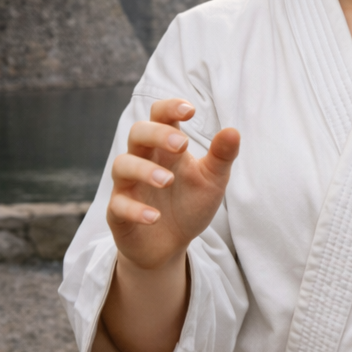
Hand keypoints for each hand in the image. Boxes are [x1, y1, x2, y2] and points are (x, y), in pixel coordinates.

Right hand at [107, 98, 239, 270]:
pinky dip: (135, 210)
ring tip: (168, 181)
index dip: (170, 107)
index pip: (160, 116)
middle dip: (157, 134)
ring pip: (122, 165)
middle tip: (181, 145)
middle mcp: (143, 160)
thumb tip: (233, 131)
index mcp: (165, 148)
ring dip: (145, 170)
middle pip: (138, 132)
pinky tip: (154, 216)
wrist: (171, 244)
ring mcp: (128, 185)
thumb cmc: (190, 204)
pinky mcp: (118, 212)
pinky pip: (118, 205)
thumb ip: (222, 156)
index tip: (190, 111)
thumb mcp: (212, 180)